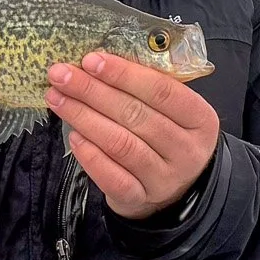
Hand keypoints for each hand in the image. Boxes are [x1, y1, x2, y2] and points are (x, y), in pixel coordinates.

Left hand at [44, 50, 220, 219]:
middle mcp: (186, 150)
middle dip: (93, 92)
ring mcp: (164, 179)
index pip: (162, 90)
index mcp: (200, 119)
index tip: (91, 60)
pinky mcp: (140, 199)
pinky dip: (90, 156)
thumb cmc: (168, 138)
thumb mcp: (172, 112)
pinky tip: (74, 136)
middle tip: (62, 76)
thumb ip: (145, 89)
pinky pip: (112, 178)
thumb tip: (97, 62)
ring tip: (59, 99)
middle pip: (136, 115)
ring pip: (121, 144)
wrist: (176, 190)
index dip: (124, 74)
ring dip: (85, 118)